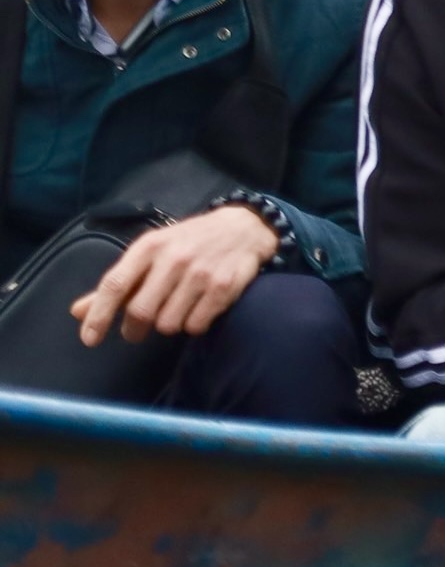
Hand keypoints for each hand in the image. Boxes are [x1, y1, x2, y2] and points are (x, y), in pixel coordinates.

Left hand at [70, 206, 277, 346]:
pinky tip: (199, 308)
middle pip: (141, 311)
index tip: (90, 339)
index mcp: (150, 247)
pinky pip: (196, 325)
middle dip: (134, 329)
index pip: (115, 284)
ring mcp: (200, 273)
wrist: (244, 227)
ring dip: (169, 324)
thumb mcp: (152, 253)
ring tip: (177, 308)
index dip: (99, 315)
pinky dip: (194, 324)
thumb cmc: (189, 241)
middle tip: (136, 331)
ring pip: (169, 323)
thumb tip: (78, 311)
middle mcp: (174, 258)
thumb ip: (118, 284)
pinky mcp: (224, 287)